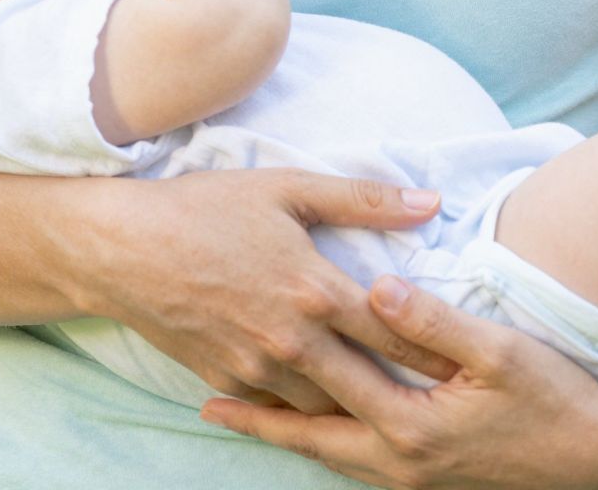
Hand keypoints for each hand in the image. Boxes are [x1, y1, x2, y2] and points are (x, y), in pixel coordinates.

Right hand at [83, 170, 460, 417]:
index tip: (476, 363)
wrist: (121, 248)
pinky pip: (282, 408)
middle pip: (371, 384)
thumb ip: (362, 198)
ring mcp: (257, 369)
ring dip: (362, 406)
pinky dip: (310, 408)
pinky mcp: (229, 382)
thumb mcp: (285, 188)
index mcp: (314, 289)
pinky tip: (335, 407)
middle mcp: (291, 340)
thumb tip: (430, 201)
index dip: (440, 348)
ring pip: (330, 406)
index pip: (396, 329)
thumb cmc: (204, 208)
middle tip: (454, 404)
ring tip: (402, 409)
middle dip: (412, 394)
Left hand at [200, 276, 597, 489]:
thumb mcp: (496, 349)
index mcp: (411, 425)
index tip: (224, 360)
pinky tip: (316, 429)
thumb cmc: (553, 394)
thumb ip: (430, 319)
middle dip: (261, 420)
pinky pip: (360, 462)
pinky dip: (328, 444)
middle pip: (314, 437)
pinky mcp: (431, 477)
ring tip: (245, 415)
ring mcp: (416, 476)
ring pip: (334, 455)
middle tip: (209, 400)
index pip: (325, 393)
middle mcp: (403, 461)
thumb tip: (374, 285)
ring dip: (290, 433)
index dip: (273, 373)